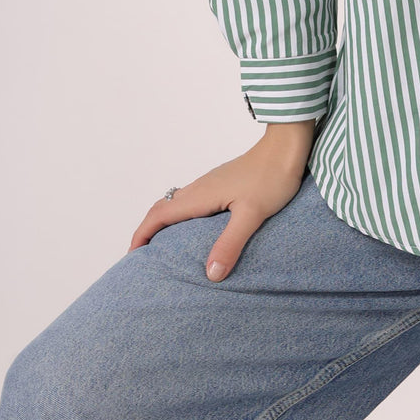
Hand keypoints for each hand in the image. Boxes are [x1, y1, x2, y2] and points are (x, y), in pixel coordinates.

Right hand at [126, 121, 315, 281]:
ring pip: (176, 205)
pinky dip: (181, 218)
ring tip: (163, 249)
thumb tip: (210, 274)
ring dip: (163, 225)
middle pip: (161, 209)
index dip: (141, 235)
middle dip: (147, 232)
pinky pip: (191, 202)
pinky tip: (195, 231)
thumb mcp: (252, 214)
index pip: (158, 215)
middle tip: (143, 258)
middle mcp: (199, 188)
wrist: (287, 145)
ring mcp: (210, 184)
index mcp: (200, 195)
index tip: (132, 257)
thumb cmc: (272, 176)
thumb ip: (230, 243)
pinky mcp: (221, 183)